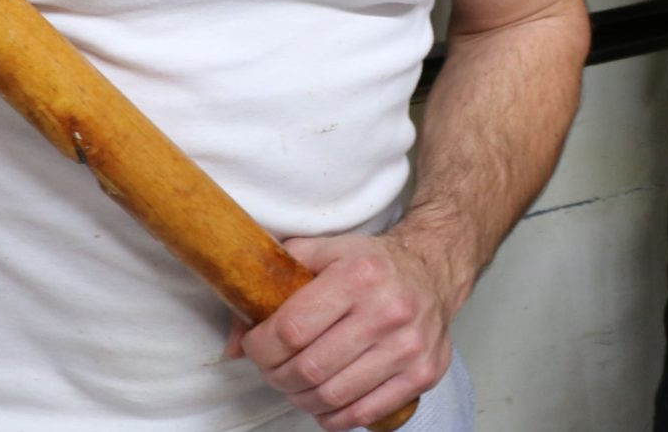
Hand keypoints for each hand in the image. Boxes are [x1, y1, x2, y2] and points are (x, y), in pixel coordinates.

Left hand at [229, 231, 452, 430]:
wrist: (434, 270)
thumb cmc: (372, 265)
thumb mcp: (323, 252)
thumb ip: (273, 284)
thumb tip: (233, 343)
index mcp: (359, 275)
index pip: (290, 330)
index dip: (259, 347)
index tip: (255, 344)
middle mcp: (389, 310)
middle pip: (307, 369)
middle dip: (275, 376)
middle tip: (273, 368)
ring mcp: (409, 346)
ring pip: (331, 396)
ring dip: (301, 398)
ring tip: (297, 384)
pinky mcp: (423, 373)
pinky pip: (363, 413)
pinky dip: (334, 416)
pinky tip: (327, 400)